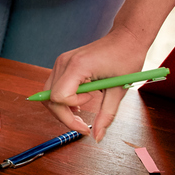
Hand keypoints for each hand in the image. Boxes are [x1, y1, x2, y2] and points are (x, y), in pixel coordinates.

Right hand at [42, 27, 151, 141]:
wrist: (126, 37)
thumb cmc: (126, 57)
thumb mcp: (119, 89)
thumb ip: (107, 115)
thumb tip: (97, 137)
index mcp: (77, 66)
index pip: (59, 96)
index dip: (72, 108)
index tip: (90, 106)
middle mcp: (63, 63)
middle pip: (49, 98)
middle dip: (63, 116)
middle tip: (82, 126)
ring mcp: (61, 62)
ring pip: (48, 94)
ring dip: (62, 108)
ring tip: (81, 113)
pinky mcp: (63, 64)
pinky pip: (54, 87)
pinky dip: (63, 99)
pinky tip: (79, 102)